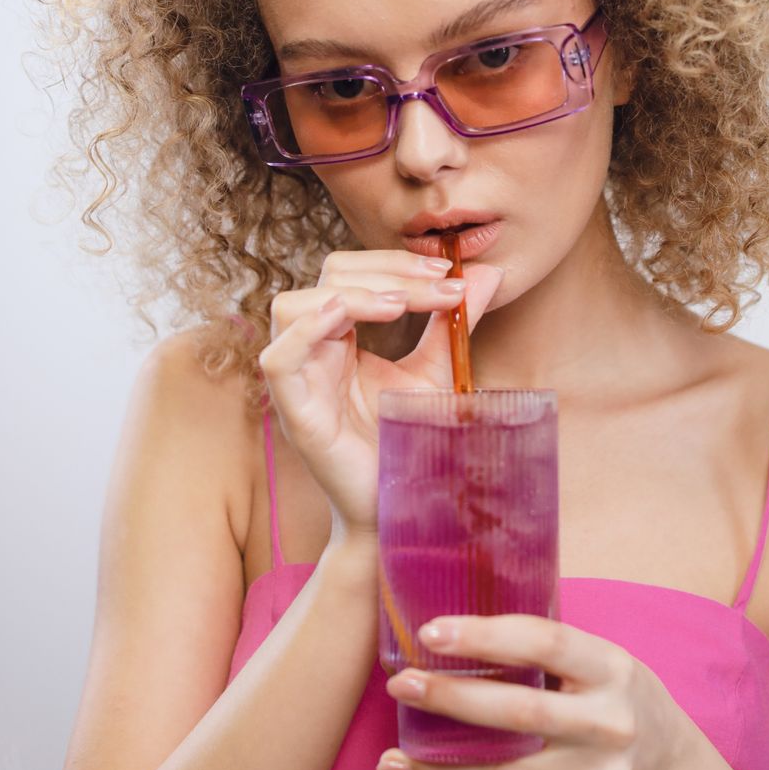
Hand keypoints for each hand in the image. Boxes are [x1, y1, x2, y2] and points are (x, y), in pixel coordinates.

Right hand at [257, 251, 504, 541]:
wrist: (403, 507)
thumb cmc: (409, 440)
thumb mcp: (438, 370)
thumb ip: (454, 322)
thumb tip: (490, 272)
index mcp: (338, 336)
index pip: (350, 273)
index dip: (395, 262)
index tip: (449, 271)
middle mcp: (312, 351)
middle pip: (327, 278)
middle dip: (384, 270)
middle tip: (440, 283)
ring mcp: (298, 381)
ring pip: (291, 306)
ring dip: (349, 294)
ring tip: (399, 303)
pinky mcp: (293, 413)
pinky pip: (278, 359)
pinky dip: (307, 330)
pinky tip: (347, 318)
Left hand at [379, 614, 686, 769]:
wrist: (667, 764)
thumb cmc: (614, 690)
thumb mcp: (600, 656)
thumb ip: (547, 645)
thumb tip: (463, 611)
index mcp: (611, 667)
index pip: (546, 644)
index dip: (487, 637)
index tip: (433, 631)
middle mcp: (607, 721)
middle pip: (522, 712)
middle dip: (455, 698)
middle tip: (402, 682)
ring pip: (508, 764)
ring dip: (441, 754)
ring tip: (391, 740)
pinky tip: (402, 769)